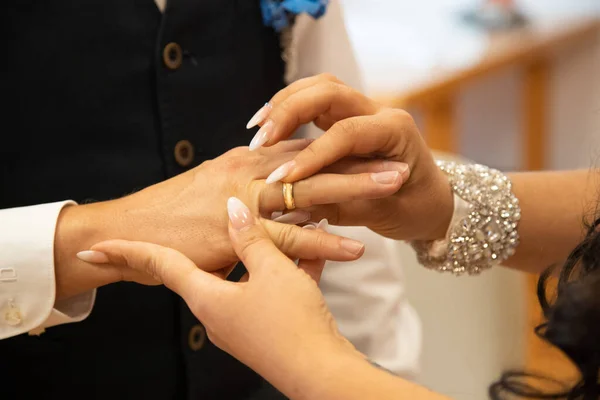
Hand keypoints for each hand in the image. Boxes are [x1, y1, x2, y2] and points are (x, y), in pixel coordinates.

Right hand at [54, 140, 402, 298]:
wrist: (128, 231)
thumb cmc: (173, 212)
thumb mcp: (215, 187)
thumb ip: (247, 183)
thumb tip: (276, 186)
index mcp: (245, 159)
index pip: (303, 147)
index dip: (342, 149)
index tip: (377, 152)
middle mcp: (248, 171)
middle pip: (316, 161)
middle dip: (361, 161)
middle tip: (401, 162)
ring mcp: (244, 200)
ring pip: (310, 191)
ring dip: (355, 190)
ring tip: (393, 189)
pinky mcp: (237, 233)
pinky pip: (289, 237)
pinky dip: (324, 241)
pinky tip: (354, 246)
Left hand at [84, 197, 362, 398]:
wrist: (322, 374)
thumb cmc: (290, 323)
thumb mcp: (271, 270)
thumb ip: (249, 237)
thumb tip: (232, 208)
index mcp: (207, 296)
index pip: (159, 265)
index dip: (127, 251)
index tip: (95, 246)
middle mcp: (218, 311)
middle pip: (212, 265)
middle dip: (230, 242)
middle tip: (235, 220)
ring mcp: (242, 323)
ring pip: (250, 276)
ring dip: (271, 255)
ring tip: (301, 233)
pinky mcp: (265, 330)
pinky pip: (269, 291)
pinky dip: (287, 273)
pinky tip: (314, 257)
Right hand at [247, 74, 453, 240]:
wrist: (433, 202)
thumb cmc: (414, 210)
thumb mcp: (380, 213)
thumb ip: (340, 202)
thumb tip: (294, 202)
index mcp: (396, 132)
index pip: (346, 134)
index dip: (311, 156)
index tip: (281, 179)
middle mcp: (381, 112)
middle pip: (329, 90)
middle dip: (290, 111)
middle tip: (262, 139)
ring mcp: (365, 110)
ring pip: (319, 87)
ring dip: (285, 103)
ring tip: (258, 128)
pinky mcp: (350, 116)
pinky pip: (316, 100)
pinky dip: (290, 107)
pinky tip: (268, 125)